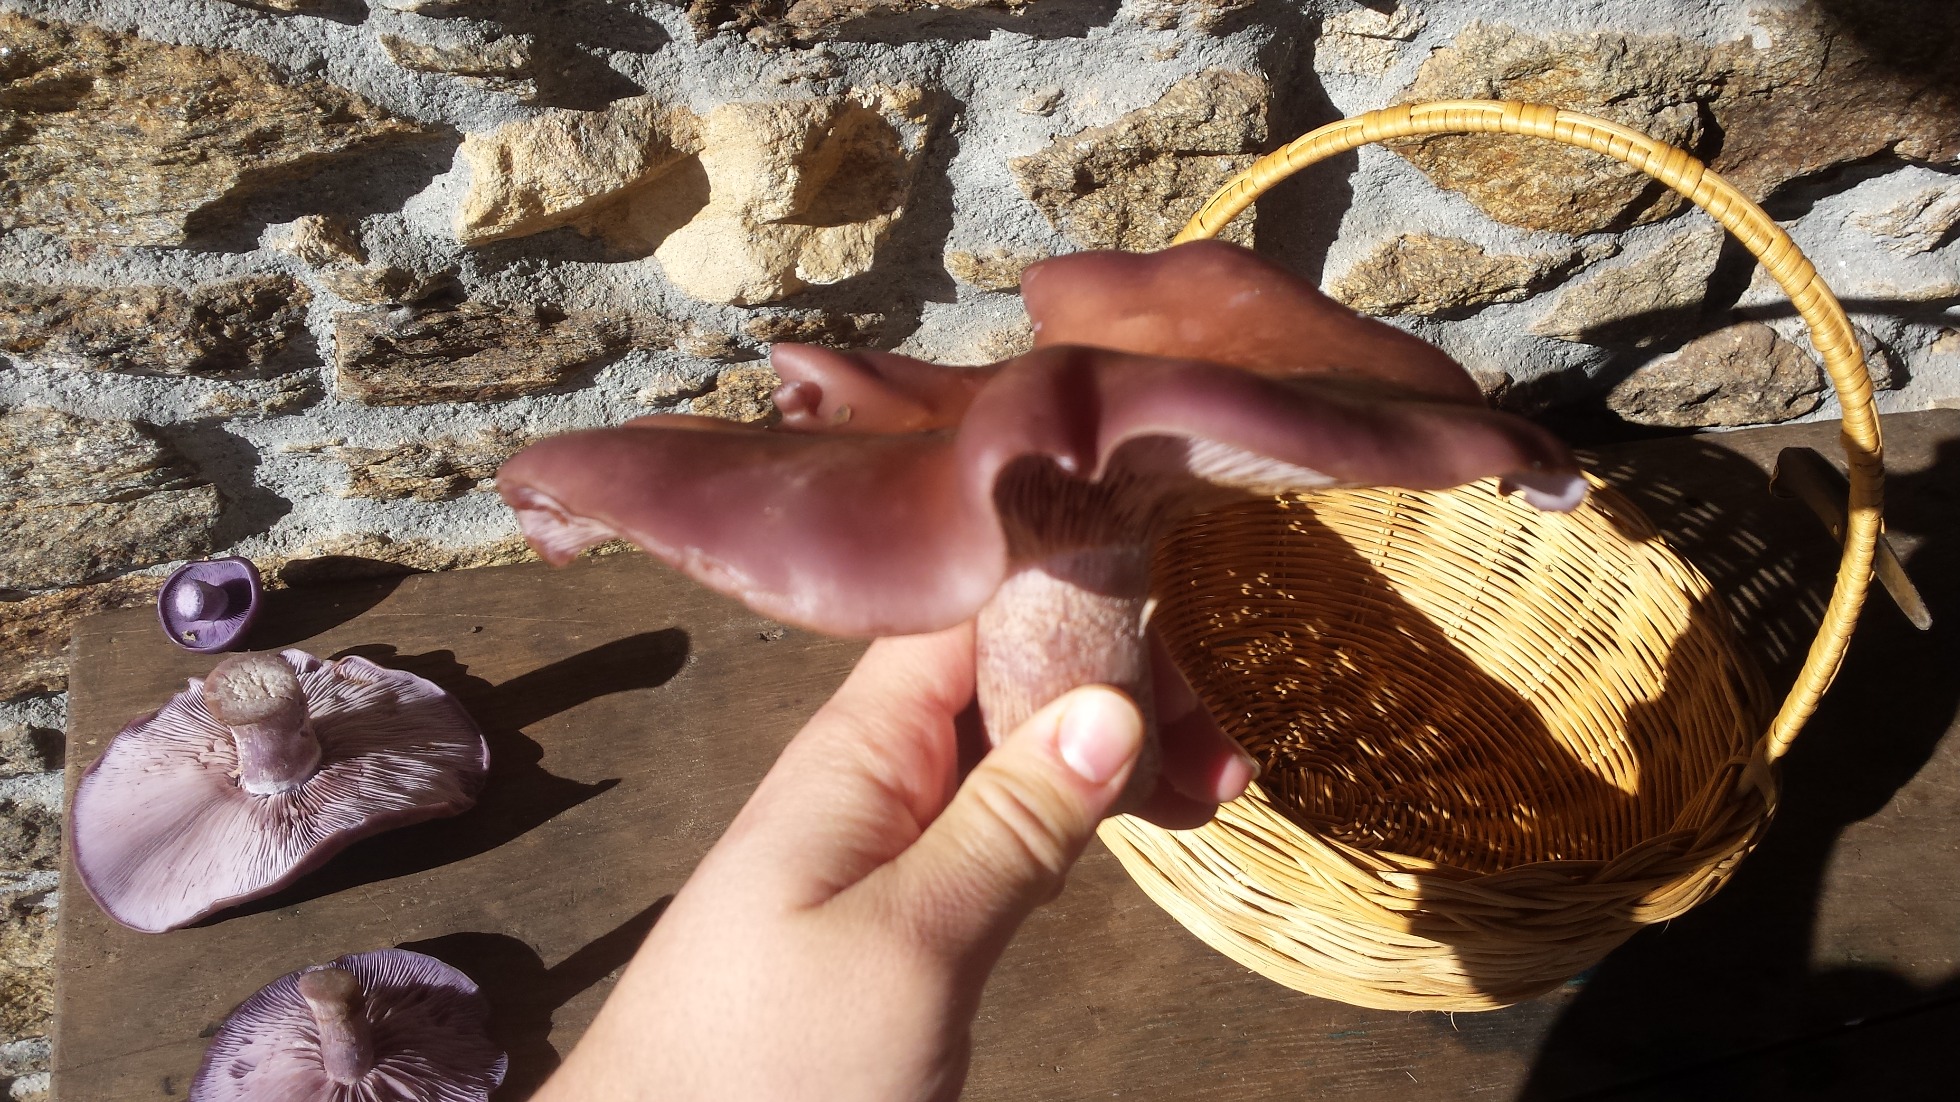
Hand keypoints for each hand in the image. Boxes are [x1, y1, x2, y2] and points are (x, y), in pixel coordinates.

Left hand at [533, 623, 1252, 1101]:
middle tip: (1229, 731)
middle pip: (1011, 678)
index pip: (971, 612)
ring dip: (1119, 748)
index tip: (1180, 595)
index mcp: (860, 747)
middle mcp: (879, 771)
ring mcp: (896, 837)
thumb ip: (1007, 826)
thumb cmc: (762, 1060)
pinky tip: (1149, 816)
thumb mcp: (905, 945)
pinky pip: (1011, 821)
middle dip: (1122, 680)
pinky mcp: (915, 901)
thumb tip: (1113, 705)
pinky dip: (1085, 813)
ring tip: (1222, 779)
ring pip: (1022, 751)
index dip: (1072, 587)